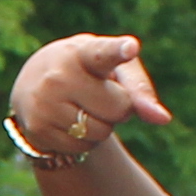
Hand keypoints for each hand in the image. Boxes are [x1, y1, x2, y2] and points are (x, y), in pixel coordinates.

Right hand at [6, 35, 170, 167]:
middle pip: (118, 108)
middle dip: (118, 108)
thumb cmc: (87, 71)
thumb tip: (163, 119)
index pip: (103, 53)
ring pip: (100, 132)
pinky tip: (68, 122)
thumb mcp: (114, 69)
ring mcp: (45, 102)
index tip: (130, 47)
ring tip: (81, 107)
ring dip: (101, 126)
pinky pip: (82, 147)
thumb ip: (140, 89)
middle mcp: (59, 74)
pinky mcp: (38, 129)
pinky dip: (84, 140)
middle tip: (99, 95)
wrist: (33, 83)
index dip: (118, 51)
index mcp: (83, 51)